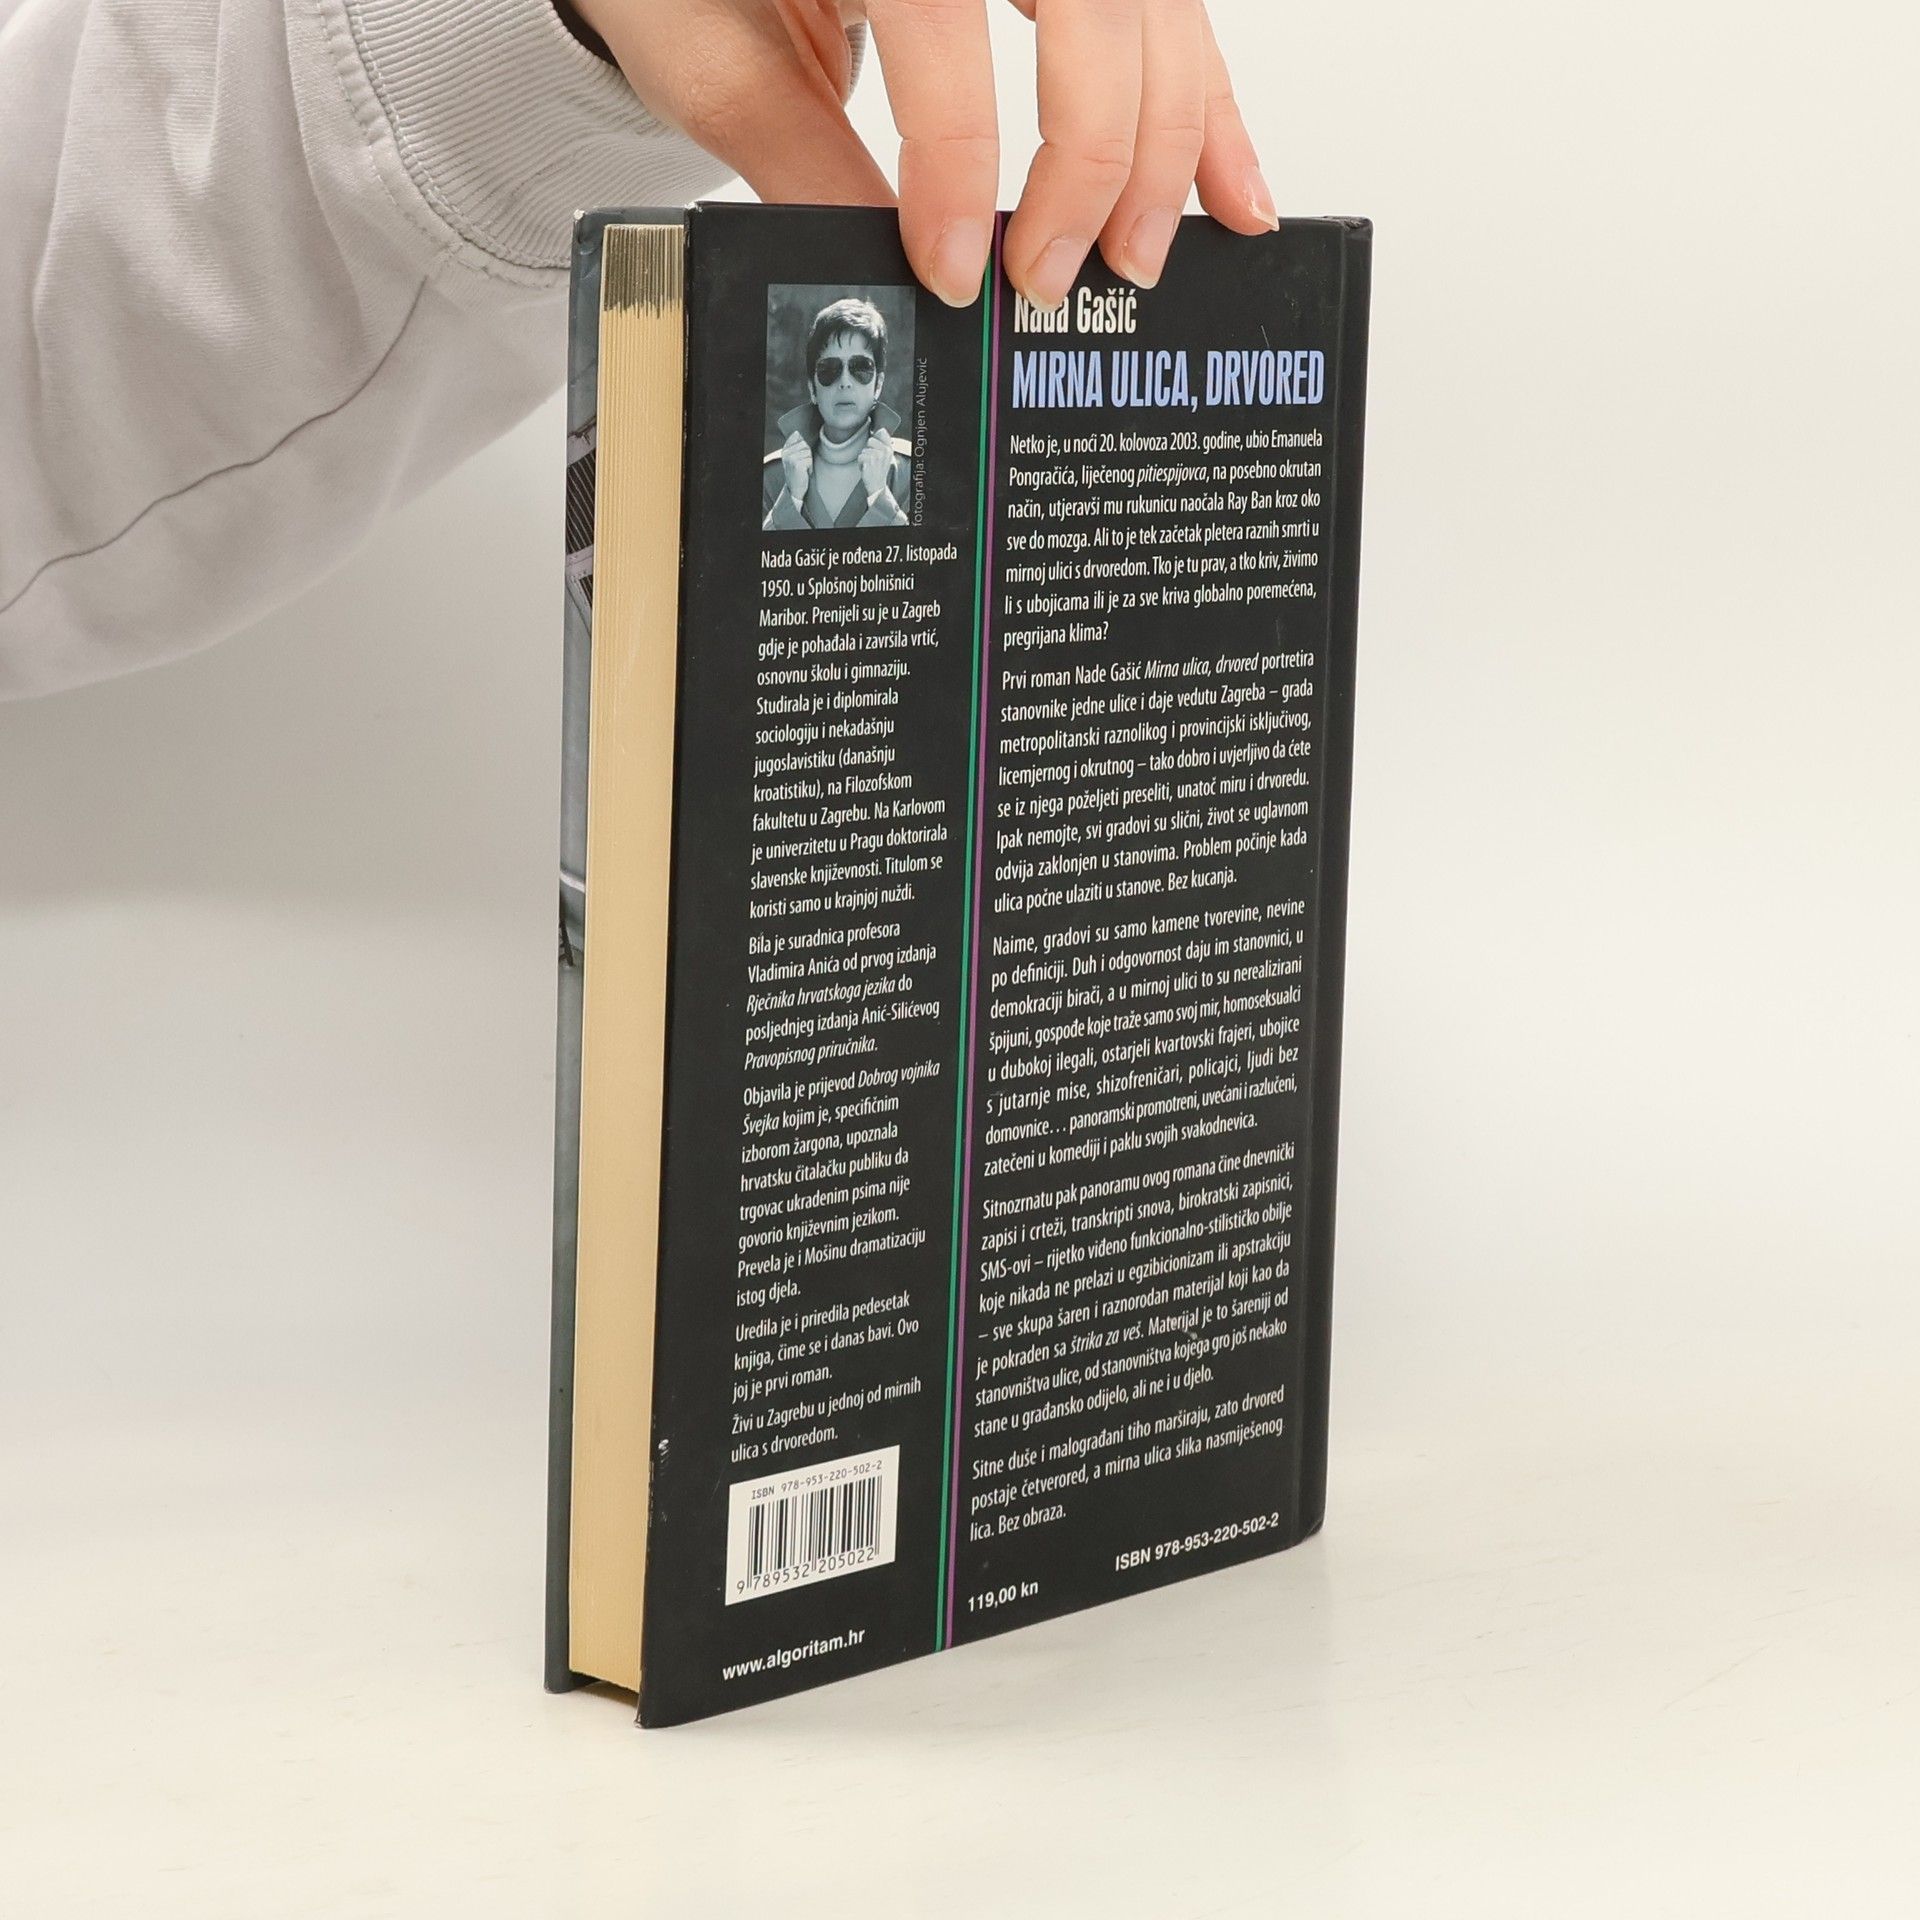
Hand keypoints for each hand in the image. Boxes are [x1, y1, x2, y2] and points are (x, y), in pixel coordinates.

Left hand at [573, 1, 1274, 310]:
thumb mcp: (711, 53)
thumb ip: (799, 158)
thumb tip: (889, 279)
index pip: (941, 20)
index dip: (956, 159)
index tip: (951, 270)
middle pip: (1089, 2)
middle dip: (1092, 154)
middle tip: (1051, 275)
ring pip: (1151, 8)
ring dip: (1168, 140)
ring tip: (1141, 255)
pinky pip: (1168, 11)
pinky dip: (1205, 102)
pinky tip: (1230, 187)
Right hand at [780, 429, 812, 502]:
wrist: (795, 490)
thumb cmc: (797, 473)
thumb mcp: (793, 458)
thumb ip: (795, 445)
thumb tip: (797, 432)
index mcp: (784, 450)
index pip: (796, 437)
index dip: (802, 445)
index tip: (801, 455)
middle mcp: (786, 453)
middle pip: (804, 444)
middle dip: (807, 454)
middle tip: (803, 464)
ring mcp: (791, 458)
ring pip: (808, 452)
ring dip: (809, 461)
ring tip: (804, 469)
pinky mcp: (797, 464)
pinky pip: (809, 460)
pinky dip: (810, 467)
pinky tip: (805, 472)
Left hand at [859, 429, 894, 500]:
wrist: (877, 485)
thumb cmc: (879, 471)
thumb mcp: (886, 456)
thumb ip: (884, 442)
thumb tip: (882, 430)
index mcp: (889, 449)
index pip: (881, 434)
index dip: (876, 440)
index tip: (876, 449)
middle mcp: (884, 451)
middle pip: (870, 440)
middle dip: (868, 450)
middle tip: (872, 460)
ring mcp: (877, 455)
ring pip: (864, 450)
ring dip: (864, 458)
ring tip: (870, 465)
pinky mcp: (869, 460)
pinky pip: (860, 456)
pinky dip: (861, 463)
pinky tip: (866, 468)